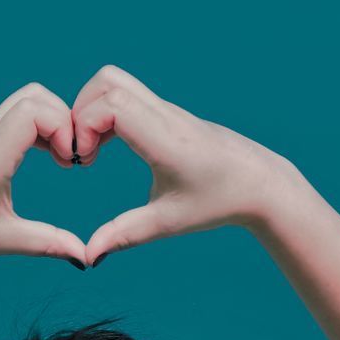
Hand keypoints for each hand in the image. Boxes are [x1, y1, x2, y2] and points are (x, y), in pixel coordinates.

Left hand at [0, 84, 87, 266]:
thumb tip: (84, 258)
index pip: (35, 110)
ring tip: (59, 158)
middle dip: (63, 119)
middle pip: (34, 95)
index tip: (69, 162)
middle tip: (70, 157)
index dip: (63, 127)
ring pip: (23, 101)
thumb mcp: (1, 240)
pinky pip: (11, 116)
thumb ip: (46, 243)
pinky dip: (34, 127)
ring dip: (49, 121)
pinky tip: (41, 157)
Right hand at [71, 66, 301, 262]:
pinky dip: (105, 114)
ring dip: (91, 110)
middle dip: (80, 113)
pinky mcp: (167, 112)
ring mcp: (167, 109)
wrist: (259, 183)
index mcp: (166, 140)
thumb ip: (123, 236)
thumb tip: (88, 257)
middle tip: (81, 152)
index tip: (82, 161)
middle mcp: (165, 116)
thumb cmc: (217, 202)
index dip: (84, 126)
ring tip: (91, 150)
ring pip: (115, 82)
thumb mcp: (167, 223)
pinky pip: (126, 96)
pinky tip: (107, 146)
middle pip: (108, 81)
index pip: (113, 105)